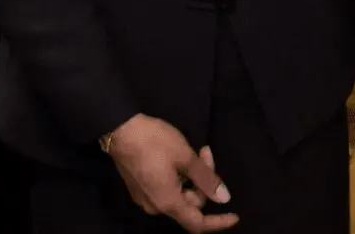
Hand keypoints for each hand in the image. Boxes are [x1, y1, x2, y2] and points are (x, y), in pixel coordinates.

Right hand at [106, 114, 236, 231]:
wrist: (120, 131)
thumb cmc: (155, 142)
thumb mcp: (186, 157)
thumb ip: (206, 179)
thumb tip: (224, 198)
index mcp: (168, 203)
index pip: (197, 224)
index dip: (218, 223)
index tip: (235, 216)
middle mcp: (156, 207)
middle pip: (190, 203)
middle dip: (203, 182)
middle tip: (205, 152)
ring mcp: (146, 199)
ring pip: (179, 194)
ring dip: (192, 176)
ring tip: (196, 151)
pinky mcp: (140, 188)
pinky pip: (167, 190)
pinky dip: (179, 177)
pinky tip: (179, 157)